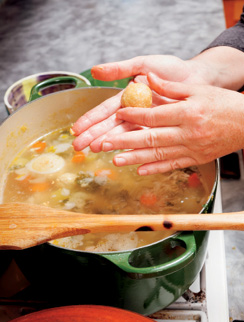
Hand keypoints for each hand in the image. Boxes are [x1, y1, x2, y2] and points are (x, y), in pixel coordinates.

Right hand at [72, 55, 210, 151]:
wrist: (196, 78)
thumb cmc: (170, 70)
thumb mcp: (144, 64)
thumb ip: (121, 69)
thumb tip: (96, 70)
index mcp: (127, 98)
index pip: (104, 111)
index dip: (90, 119)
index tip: (76, 129)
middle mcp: (133, 112)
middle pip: (110, 126)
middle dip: (94, 135)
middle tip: (79, 146)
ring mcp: (145, 123)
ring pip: (124, 134)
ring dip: (109, 143)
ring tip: (95, 149)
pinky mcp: (158, 130)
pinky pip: (143, 141)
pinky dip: (132, 148)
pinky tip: (121, 154)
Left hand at [102, 73, 243, 174]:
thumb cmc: (224, 103)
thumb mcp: (198, 89)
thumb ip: (170, 87)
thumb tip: (145, 79)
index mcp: (187, 113)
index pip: (153, 116)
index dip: (132, 116)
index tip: (116, 115)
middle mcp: (188, 133)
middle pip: (150, 138)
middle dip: (124, 141)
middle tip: (104, 144)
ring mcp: (192, 149)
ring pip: (158, 155)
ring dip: (135, 158)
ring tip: (116, 160)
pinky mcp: (196, 159)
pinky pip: (173, 165)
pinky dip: (156, 169)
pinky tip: (140, 170)